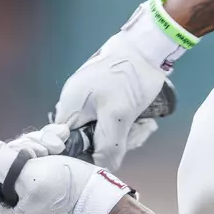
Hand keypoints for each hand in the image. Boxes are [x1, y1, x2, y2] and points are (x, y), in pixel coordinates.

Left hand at [0, 125, 133, 213]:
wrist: (98, 192)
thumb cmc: (66, 189)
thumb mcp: (29, 176)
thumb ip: (2, 163)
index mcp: (5, 209)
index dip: (3, 158)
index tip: (24, 156)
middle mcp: (14, 198)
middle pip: (5, 158)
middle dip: (26, 148)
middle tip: (44, 153)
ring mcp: (30, 185)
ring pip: (22, 150)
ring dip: (40, 143)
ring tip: (57, 148)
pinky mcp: (44, 173)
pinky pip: (37, 150)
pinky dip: (48, 142)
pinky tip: (61, 142)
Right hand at [53, 0, 185, 169]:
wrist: (147, 47)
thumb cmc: (129, 77)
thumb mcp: (118, 115)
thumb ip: (107, 144)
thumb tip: (102, 166)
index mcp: (69, 107)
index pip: (66, 144)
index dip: (86, 154)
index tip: (109, 153)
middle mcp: (74, 104)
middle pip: (88, 140)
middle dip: (114, 142)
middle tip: (136, 133)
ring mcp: (89, 100)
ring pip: (104, 132)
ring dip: (126, 134)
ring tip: (144, 124)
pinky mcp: (104, 97)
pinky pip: (112, 121)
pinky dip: (128, 124)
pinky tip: (143, 120)